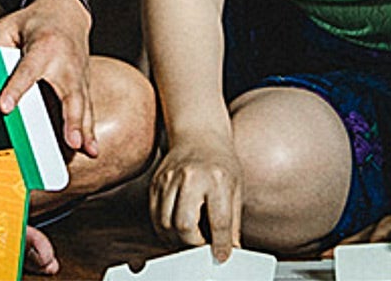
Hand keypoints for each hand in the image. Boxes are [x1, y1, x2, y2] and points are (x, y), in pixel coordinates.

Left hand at [0, 0, 96, 156]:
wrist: (66, 11)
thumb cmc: (33, 20)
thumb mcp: (8, 26)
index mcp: (43, 46)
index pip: (27, 70)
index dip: (15, 89)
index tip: (5, 107)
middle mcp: (65, 62)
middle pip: (68, 92)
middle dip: (70, 119)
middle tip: (71, 141)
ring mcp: (78, 74)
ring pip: (82, 104)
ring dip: (83, 129)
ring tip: (87, 150)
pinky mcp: (83, 83)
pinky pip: (86, 108)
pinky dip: (89, 129)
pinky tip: (92, 148)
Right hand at [149, 139, 241, 261]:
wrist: (199, 134)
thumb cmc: (221, 162)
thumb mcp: (235, 188)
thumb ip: (231, 221)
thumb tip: (228, 250)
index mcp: (217, 179)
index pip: (218, 221)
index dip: (220, 244)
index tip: (221, 255)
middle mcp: (191, 177)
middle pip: (184, 225)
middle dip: (193, 244)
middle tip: (201, 245)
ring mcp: (170, 178)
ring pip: (165, 223)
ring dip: (177, 239)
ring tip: (189, 238)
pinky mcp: (156, 182)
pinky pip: (155, 214)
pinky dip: (164, 228)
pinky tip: (176, 228)